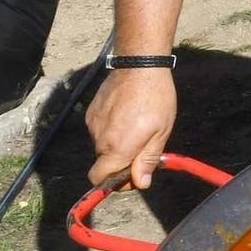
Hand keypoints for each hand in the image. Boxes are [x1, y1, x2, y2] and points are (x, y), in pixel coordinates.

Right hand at [85, 67, 176, 188]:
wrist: (139, 66)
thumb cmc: (155, 98)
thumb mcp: (160, 132)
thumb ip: (147, 159)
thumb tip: (140, 183)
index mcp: (117, 148)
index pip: (100, 179)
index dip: (115, 183)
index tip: (133, 174)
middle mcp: (99, 139)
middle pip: (103, 163)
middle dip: (120, 162)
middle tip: (141, 148)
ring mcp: (93, 125)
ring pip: (102, 146)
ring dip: (116, 145)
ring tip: (136, 126)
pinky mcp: (90, 112)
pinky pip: (99, 130)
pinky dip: (110, 130)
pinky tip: (126, 115)